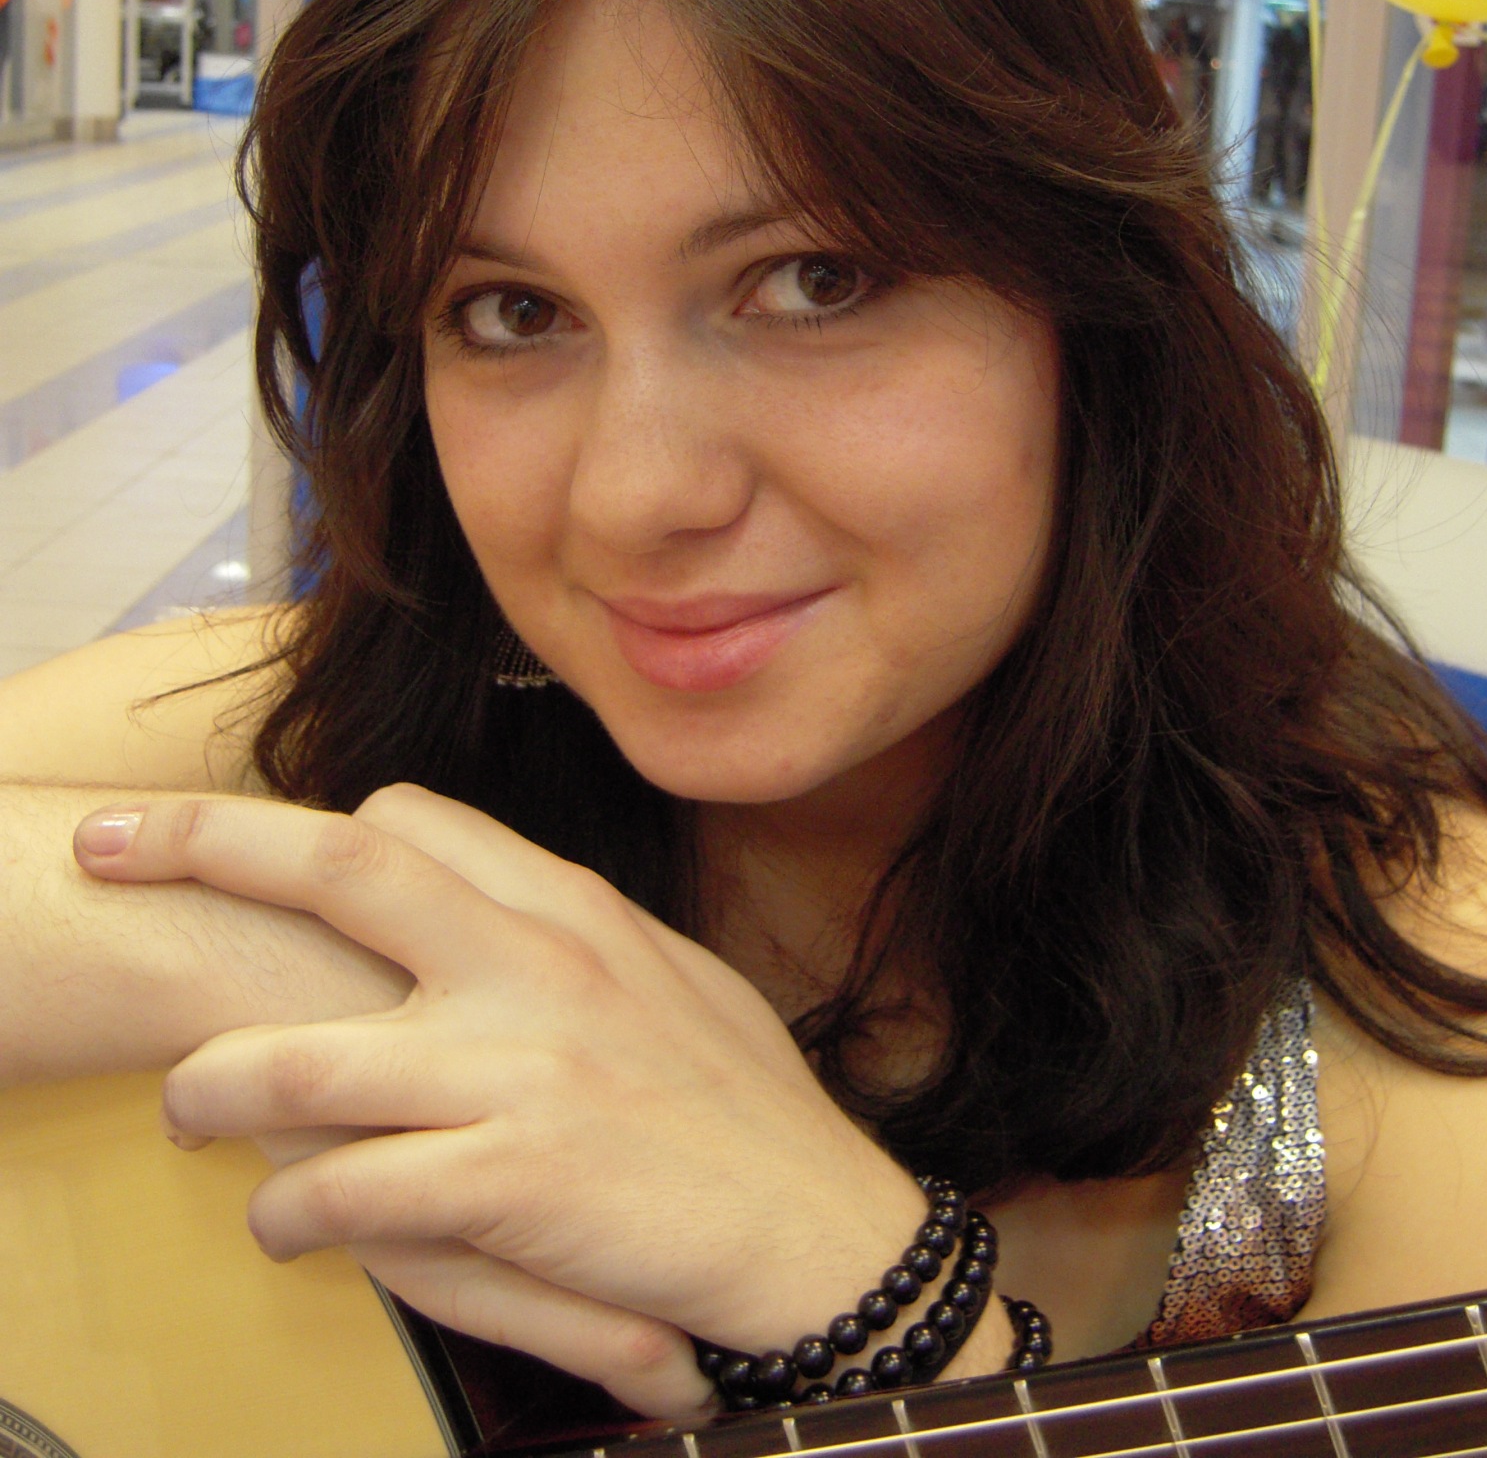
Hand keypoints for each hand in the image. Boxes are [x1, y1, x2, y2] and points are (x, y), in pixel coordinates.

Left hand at [74, 785, 935, 1416]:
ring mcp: (514, 1070)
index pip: (406, 823)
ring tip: (181, 1110)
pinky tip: (281, 1228)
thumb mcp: (668, 974)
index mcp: (566, 908)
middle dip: (198, 845)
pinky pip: (343, 1194)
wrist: (817, 1229)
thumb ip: (566, 930)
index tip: (252, 854)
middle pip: (336, 868)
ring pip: (296, 1055)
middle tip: (105, 846)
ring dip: (208, 1088)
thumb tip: (479, 903)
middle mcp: (530, 963)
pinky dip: (286, 1214)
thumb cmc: (741, 1108)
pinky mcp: (506, 1181)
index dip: (312, 836)